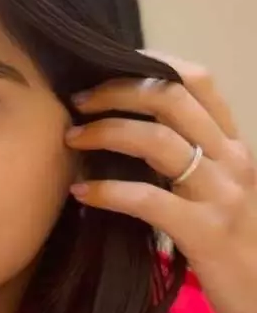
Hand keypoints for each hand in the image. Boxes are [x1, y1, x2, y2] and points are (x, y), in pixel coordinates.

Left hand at [65, 52, 256, 312]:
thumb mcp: (224, 194)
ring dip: (105, 132)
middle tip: (79, 101)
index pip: (198, 81)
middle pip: (170, 99)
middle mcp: (232, 160)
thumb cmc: (240, 249)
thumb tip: (132, 140)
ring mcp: (221, 194)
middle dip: (117, 91)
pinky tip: (80, 192)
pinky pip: (147, 200)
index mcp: (234, 146)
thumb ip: (192, 164)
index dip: (152, 63)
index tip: (109, 65)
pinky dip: (106, 191)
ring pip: (157, 141)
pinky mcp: (205, 231)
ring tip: (72, 138)